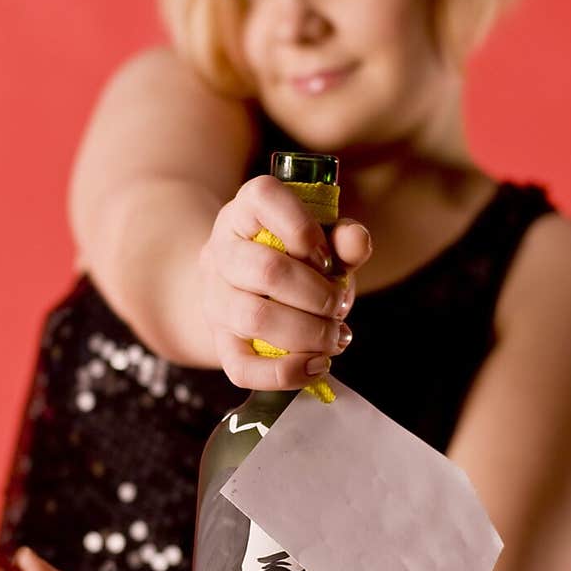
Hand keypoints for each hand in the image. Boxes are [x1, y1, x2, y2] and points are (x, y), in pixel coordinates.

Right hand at [199, 174, 371, 388]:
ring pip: (255, 318)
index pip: (263, 197)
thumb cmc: (292, 261)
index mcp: (244, 211)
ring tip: (334, 337)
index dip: (303, 228)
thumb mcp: (321, 241)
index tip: (327, 256)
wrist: (244, 292)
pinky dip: (286, 373)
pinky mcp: (220, 343)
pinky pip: (243, 367)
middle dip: (317, 294)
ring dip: (308, 332)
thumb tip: (356, 243)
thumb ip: (343, 239)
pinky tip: (316, 365)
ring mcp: (215, 300)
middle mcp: (220, 252)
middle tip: (339, 306)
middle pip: (266, 270)